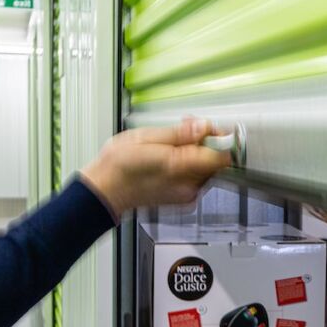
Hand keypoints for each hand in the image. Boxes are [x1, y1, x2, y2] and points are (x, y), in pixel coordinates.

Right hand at [80, 118, 230, 216]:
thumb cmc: (119, 165)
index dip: (220, 138)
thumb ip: (180, 134)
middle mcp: (188, 186)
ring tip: (174, 142)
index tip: (212, 129)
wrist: (105, 190)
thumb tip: (203, 127)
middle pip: (216, 161)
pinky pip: (197, 177)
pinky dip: (191, 164)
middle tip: (188, 128)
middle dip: (205, 141)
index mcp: (179, 168)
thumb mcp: (147, 137)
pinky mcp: (184, 198)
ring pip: (207, 168)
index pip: (221, 156)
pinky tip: (173, 156)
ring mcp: (187, 195)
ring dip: (198, 152)